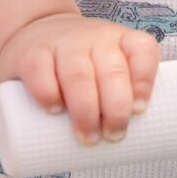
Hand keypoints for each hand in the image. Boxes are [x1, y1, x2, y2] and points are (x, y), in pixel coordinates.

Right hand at [0, 11, 160, 147]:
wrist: (32, 35)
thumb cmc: (80, 66)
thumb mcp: (105, 68)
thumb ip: (120, 96)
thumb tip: (136, 142)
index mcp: (120, 41)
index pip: (143, 50)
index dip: (144, 81)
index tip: (139, 111)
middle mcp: (95, 38)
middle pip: (112, 72)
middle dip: (116, 110)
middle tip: (112, 136)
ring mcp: (62, 43)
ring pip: (78, 74)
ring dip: (86, 111)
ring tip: (88, 137)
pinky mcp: (31, 53)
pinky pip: (41, 71)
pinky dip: (48, 94)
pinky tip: (54, 111)